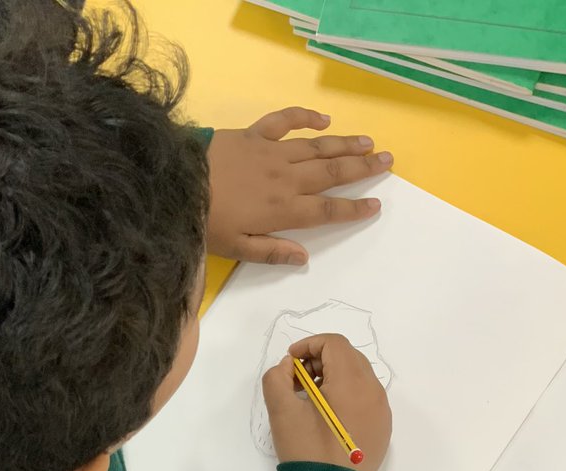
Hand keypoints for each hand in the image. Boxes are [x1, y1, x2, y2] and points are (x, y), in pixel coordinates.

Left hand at [206, 107, 392, 265]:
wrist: (177, 184)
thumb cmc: (205, 222)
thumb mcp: (236, 249)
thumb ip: (271, 252)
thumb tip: (303, 258)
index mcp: (283, 210)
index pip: (327, 211)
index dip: (353, 209)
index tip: (376, 205)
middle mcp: (286, 179)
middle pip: (332, 174)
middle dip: (363, 168)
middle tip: (388, 161)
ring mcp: (271, 153)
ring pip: (317, 148)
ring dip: (345, 145)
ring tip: (369, 143)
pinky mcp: (255, 134)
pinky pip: (285, 122)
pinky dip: (305, 118)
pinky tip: (323, 120)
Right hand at [262, 334, 390, 470]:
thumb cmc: (306, 450)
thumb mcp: (281, 412)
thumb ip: (276, 378)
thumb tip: (288, 367)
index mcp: (352, 382)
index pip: (334, 344)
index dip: (308, 345)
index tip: (290, 362)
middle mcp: (374, 391)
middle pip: (349, 357)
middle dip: (321, 360)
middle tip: (298, 380)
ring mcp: (382, 410)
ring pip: (359, 377)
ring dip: (334, 377)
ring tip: (312, 400)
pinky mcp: (383, 428)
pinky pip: (367, 398)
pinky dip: (348, 396)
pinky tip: (329, 417)